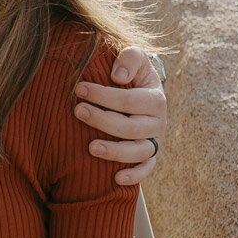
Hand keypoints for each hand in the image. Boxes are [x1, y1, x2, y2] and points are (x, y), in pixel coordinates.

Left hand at [75, 46, 165, 185]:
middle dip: (102, 119)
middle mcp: (159, 122)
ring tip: (90, 147)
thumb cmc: (132, 74)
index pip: (129, 100)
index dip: (103, 95)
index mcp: (156, 98)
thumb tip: (118, 76)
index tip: (79, 88)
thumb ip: (130, 58)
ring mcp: (155, 141)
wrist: (143, 92)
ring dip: (114, 151)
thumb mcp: (136, 58)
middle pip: (130, 127)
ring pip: (138, 152)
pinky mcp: (150, 156)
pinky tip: (115, 179)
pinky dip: (134, 176)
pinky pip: (146, 170)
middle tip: (77, 111)